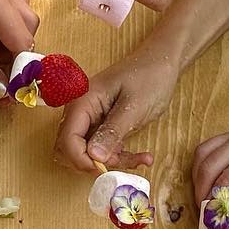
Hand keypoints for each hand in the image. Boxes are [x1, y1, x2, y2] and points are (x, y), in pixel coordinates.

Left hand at [0, 0, 38, 99]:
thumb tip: (1, 91)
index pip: (23, 41)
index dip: (21, 70)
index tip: (12, 92)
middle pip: (29, 29)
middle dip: (19, 57)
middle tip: (0, 79)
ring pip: (24, 19)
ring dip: (14, 43)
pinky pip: (13, 9)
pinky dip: (8, 28)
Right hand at [53, 51, 173, 171]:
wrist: (161, 61)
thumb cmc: (149, 76)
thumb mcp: (134, 107)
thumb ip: (112, 132)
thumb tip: (94, 157)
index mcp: (82, 102)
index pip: (67, 140)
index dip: (82, 159)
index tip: (105, 167)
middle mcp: (80, 112)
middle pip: (70, 150)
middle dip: (93, 163)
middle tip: (121, 161)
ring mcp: (90, 120)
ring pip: (86, 153)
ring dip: (109, 162)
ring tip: (137, 158)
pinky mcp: (101, 127)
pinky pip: (102, 150)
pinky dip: (119, 157)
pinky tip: (141, 156)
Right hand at [191, 123, 228, 221]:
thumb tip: (222, 225)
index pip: (226, 181)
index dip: (214, 204)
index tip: (210, 223)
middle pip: (208, 165)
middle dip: (201, 193)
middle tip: (205, 215)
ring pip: (202, 154)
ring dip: (199, 179)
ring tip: (205, 200)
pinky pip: (210, 148)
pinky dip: (205, 167)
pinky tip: (211, 184)